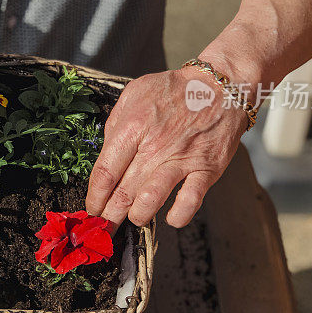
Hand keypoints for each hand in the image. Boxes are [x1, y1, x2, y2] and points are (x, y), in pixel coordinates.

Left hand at [85, 67, 246, 227]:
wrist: (219, 86)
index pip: (105, 173)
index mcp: (133, 128)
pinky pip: (190, 201)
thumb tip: (105, 154)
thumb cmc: (173, 90)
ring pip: (150, 201)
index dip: (95, 197)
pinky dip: (178, 215)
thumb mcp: (133, 94)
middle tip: (105, 226)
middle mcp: (155, 146)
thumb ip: (115, 124)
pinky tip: (170, 217)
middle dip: (109, 215)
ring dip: (137, 217)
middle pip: (123, 192)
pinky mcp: (206, 169)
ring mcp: (181, 159)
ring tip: (134, 218)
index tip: (92, 208)